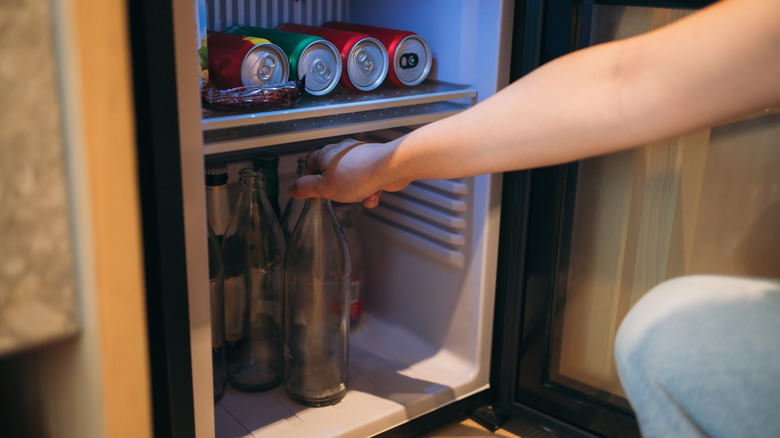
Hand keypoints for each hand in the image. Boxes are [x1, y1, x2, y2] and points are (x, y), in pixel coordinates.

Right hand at [287, 138, 409, 207]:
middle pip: (331, 174)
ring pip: (350, 181)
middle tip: (338, 199)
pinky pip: (366, 181)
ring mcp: (360, 157)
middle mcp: (342, 152)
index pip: (310, 164)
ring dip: (355, 194)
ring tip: (360, 196)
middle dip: (336, 190)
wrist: (389, 168)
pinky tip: (373, 195)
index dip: (309, 180)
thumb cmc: (357, 175)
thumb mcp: (324, 187)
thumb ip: (305, 188)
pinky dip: (369, 191)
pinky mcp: (375, 164)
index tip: (313, 195)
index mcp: (326, 154)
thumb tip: (292, 189)